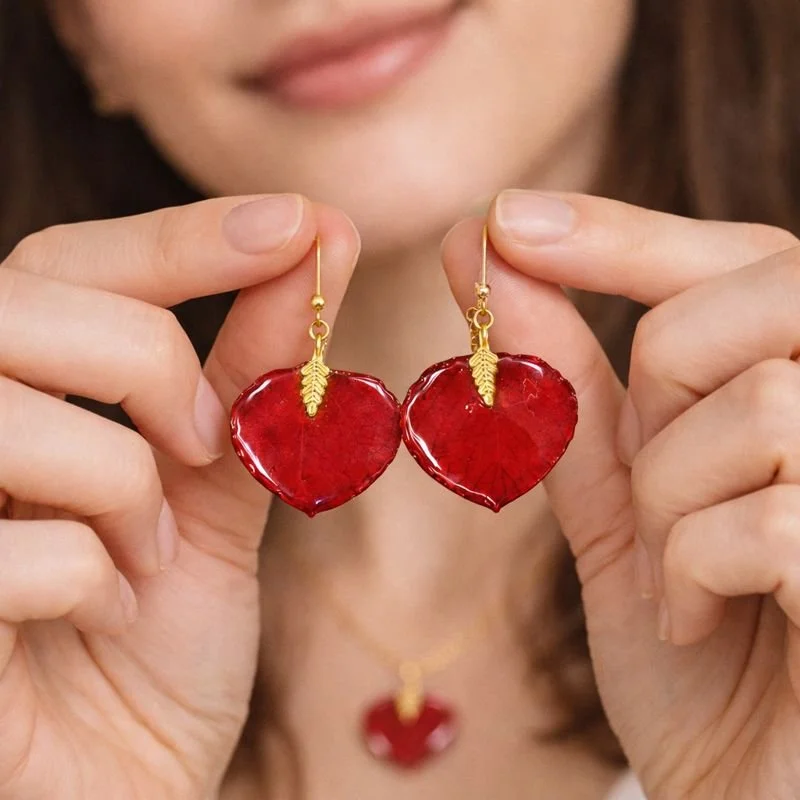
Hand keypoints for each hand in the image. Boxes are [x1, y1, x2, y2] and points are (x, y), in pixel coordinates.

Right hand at [0, 195, 359, 798]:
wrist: (123, 783)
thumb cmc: (158, 643)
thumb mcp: (219, 494)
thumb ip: (253, 375)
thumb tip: (319, 245)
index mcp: (21, 394)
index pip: (72, 263)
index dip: (187, 236)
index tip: (304, 221)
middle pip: (26, 302)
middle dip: (150, 363)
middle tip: (206, 441)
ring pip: (10, 414)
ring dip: (123, 487)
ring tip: (147, 555)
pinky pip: (11, 552)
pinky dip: (89, 581)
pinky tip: (97, 617)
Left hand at [443, 192, 799, 798]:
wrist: (749, 787)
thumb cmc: (696, 641)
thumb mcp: (618, 495)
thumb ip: (566, 376)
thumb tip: (485, 253)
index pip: (741, 256)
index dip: (619, 232)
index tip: (502, 221)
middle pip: (754, 301)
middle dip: (660, 394)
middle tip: (648, 486)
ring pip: (757, 407)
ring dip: (669, 502)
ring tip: (671, 574)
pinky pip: (774, 516)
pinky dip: (695, 571)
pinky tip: (698, 617)